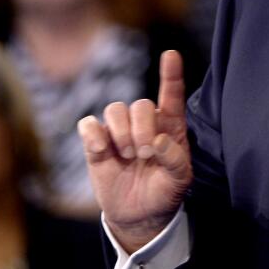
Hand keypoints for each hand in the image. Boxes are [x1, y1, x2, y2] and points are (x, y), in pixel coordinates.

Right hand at [77, 51, 192, 253]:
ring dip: (121, 132)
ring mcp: (119, 132)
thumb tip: (159, 141)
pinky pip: (88, 125)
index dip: (171, 74)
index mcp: (170, 126)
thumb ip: (176, 159)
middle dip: (142, 128)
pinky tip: (103, 150)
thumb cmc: (165, 191)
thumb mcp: (180, 180)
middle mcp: (145, 123)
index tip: (171, 54)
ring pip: (115, 109)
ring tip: (128, 155)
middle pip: (140, 104)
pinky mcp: (96, 145)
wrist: (140, 214)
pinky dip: (94, 134)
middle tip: (145, 153)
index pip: (172, 95)